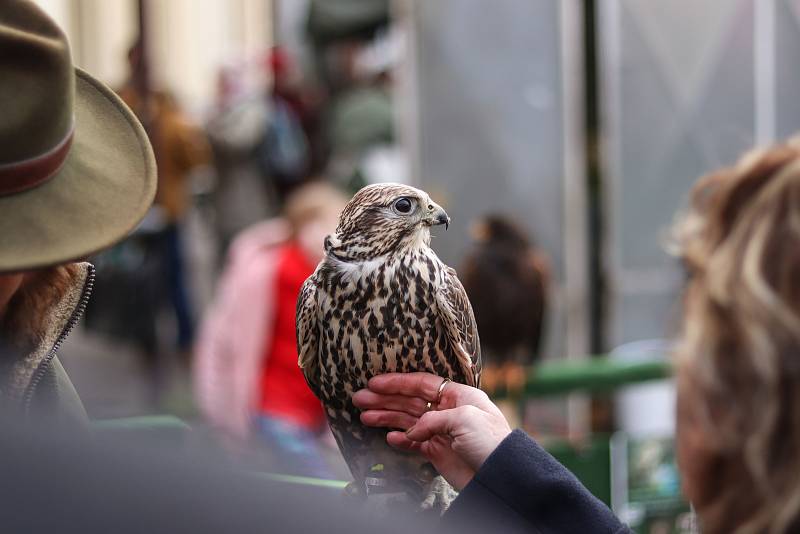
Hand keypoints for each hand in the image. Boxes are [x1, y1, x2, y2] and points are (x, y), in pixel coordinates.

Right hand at [352, 372, 511, 489]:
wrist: (502, 476)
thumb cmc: (492, 442)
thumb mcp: (465, 419)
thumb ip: (434, 419)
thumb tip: (412, 430)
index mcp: (458, 396)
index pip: (421, 384)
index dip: (397, 382)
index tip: (374, 383)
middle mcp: (447, 411)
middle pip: (410, 401)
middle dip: (384, 399)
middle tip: (360, 398)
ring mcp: (442, 432)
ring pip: (407, 421)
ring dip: (386, 417)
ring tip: (364, 416)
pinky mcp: (439, 452)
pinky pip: (414, 443)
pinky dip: (400, 439)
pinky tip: (388, 436)